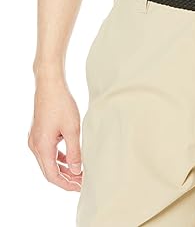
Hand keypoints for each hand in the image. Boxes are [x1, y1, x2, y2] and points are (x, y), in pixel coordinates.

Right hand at [27, 75, 81, 190]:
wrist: (50, 84)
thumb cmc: (61, 104)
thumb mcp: (72, 129)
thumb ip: (75, 152)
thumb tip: (77, 171)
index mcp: (42, 147)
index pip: (52, 176)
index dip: (66, 184)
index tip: (80, 188)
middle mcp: (35, 146)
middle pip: (49, 170)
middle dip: (65, 178)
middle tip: (82, 182)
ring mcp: (35, 139)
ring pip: (48, 161)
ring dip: (63, 168)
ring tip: (78, 173)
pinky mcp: (39, 132)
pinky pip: (48, 151)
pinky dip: (59, 157)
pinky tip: (70, 158)